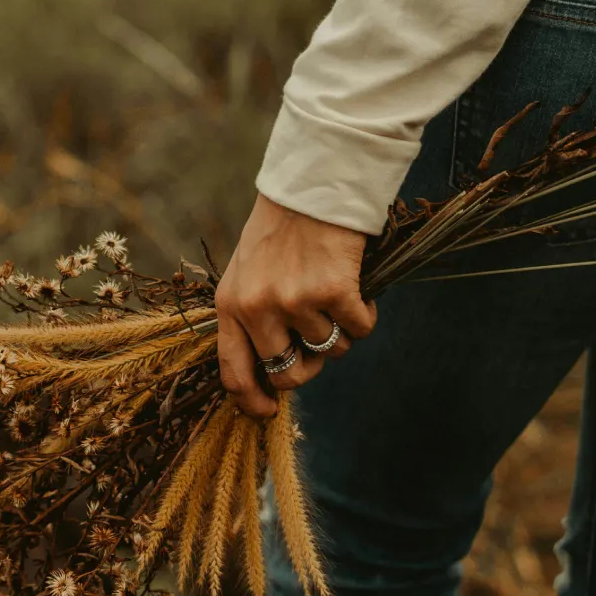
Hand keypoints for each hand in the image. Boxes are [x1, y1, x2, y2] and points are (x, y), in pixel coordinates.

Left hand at [216, 193, 377, 417]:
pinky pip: (359, 329)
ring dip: (340, 331)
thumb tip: (273, 369)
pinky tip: (359, 291)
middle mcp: (257, 308)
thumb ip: (251, 316)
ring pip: (330, 350)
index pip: (233, 371)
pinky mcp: (333, 291)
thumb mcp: (247, 271)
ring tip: (336, 296)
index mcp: (230, 305)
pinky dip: (366, 315)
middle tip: (318, 347)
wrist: (314, 182)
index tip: (266, 412)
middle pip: (288, 374)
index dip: (251, 400)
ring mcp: (295, 301)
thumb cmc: (281, 227)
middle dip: (308, 368)